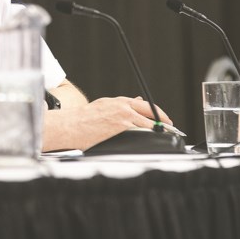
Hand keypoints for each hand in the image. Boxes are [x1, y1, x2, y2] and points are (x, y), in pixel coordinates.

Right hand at [43, 96, 173, 151]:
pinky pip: (141, 129)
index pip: (141, 103)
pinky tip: (155, 137)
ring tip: (166, 133)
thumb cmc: (81, 120)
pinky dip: (150, 132)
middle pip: (148, 109)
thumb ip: (118, 107)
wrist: (70, 125)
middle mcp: (121, 105)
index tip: (161, 117)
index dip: (154, 111)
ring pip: (147, 120)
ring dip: (158, 127)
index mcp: (116, 101)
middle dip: (161, 117)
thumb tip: (135, 102)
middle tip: (170, 125)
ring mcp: (122, 115)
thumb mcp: (102, 107)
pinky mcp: (121, 126)